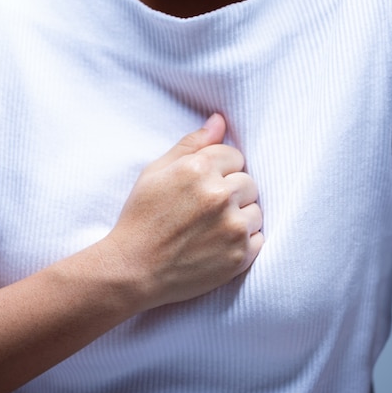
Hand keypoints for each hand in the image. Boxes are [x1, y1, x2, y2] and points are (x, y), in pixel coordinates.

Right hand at [101, 113, 262, 309]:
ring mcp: (232, 227)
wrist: (133, 271)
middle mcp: (219, 195)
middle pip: (248, 182)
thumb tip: (220, 121)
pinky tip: (217, 246)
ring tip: (210, 229)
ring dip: (239, 217)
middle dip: (230, 192)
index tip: (201, 187)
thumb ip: (191, 144)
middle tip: (204, 211)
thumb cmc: (141, 219)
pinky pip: (258, 239)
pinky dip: (243, 242)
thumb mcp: (155, 172)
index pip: (234, 156)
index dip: (219, 170)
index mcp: (198, 169)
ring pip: (256, 211)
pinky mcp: (240, 256)